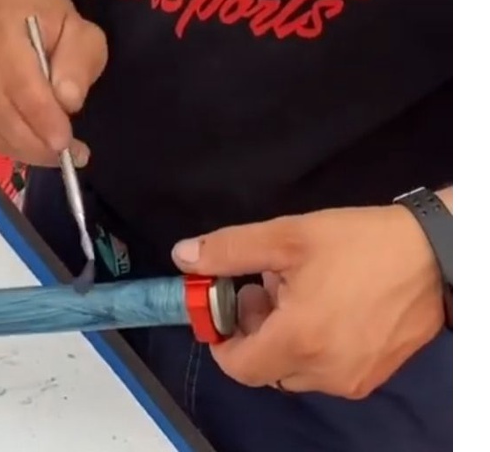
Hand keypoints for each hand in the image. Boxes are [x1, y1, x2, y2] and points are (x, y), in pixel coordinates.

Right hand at [0, 5, 106, 166]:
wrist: (16, 17)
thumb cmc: (55, 28)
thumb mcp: (82, 35)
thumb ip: (78, 63)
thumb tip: (68, 101)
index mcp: (5, 32)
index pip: (19, 79)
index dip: (41, 114)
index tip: (65, 141)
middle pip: (0, 110)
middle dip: (35, 141)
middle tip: (69, 155)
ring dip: (28, 150)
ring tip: (61, 155)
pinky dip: (17, 149)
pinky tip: (41, 149)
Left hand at [171, 205, 445, 398]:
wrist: (433, 256)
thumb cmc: (357, 244)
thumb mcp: (285, 236)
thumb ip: (228, 250)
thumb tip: (184, 257)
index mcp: (299, 341)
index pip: (238, 367)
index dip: (221, 337)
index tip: (225, 303)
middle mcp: (325, 372)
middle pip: (264, 367)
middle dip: (253, 329)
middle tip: (263, 284)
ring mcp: (352, 379)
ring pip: (293, 369)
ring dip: (281, 335)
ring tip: (296, 288)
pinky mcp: (373, 375)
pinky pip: (324, 369)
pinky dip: (311, 344)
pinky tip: (323, 303)